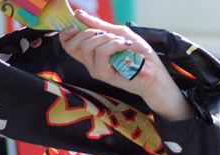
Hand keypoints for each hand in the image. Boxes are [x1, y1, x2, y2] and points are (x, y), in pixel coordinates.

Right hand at [59, 11, 193, 120]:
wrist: (154, 72)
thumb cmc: (139, 55)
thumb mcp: (119, 33)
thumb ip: (99, 25)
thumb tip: (79, 14)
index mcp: (91, 53)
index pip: (67, 44)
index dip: (66, 32)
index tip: (76, 23)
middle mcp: (90, 62)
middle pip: (71, 44)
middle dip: (88, 31)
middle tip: (108, 34)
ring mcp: (95, 69)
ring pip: (86, 46)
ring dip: (105, 37)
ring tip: (121, 41)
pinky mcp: (103, 74)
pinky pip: (101, 53)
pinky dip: (113, 44)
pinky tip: (124, 46)